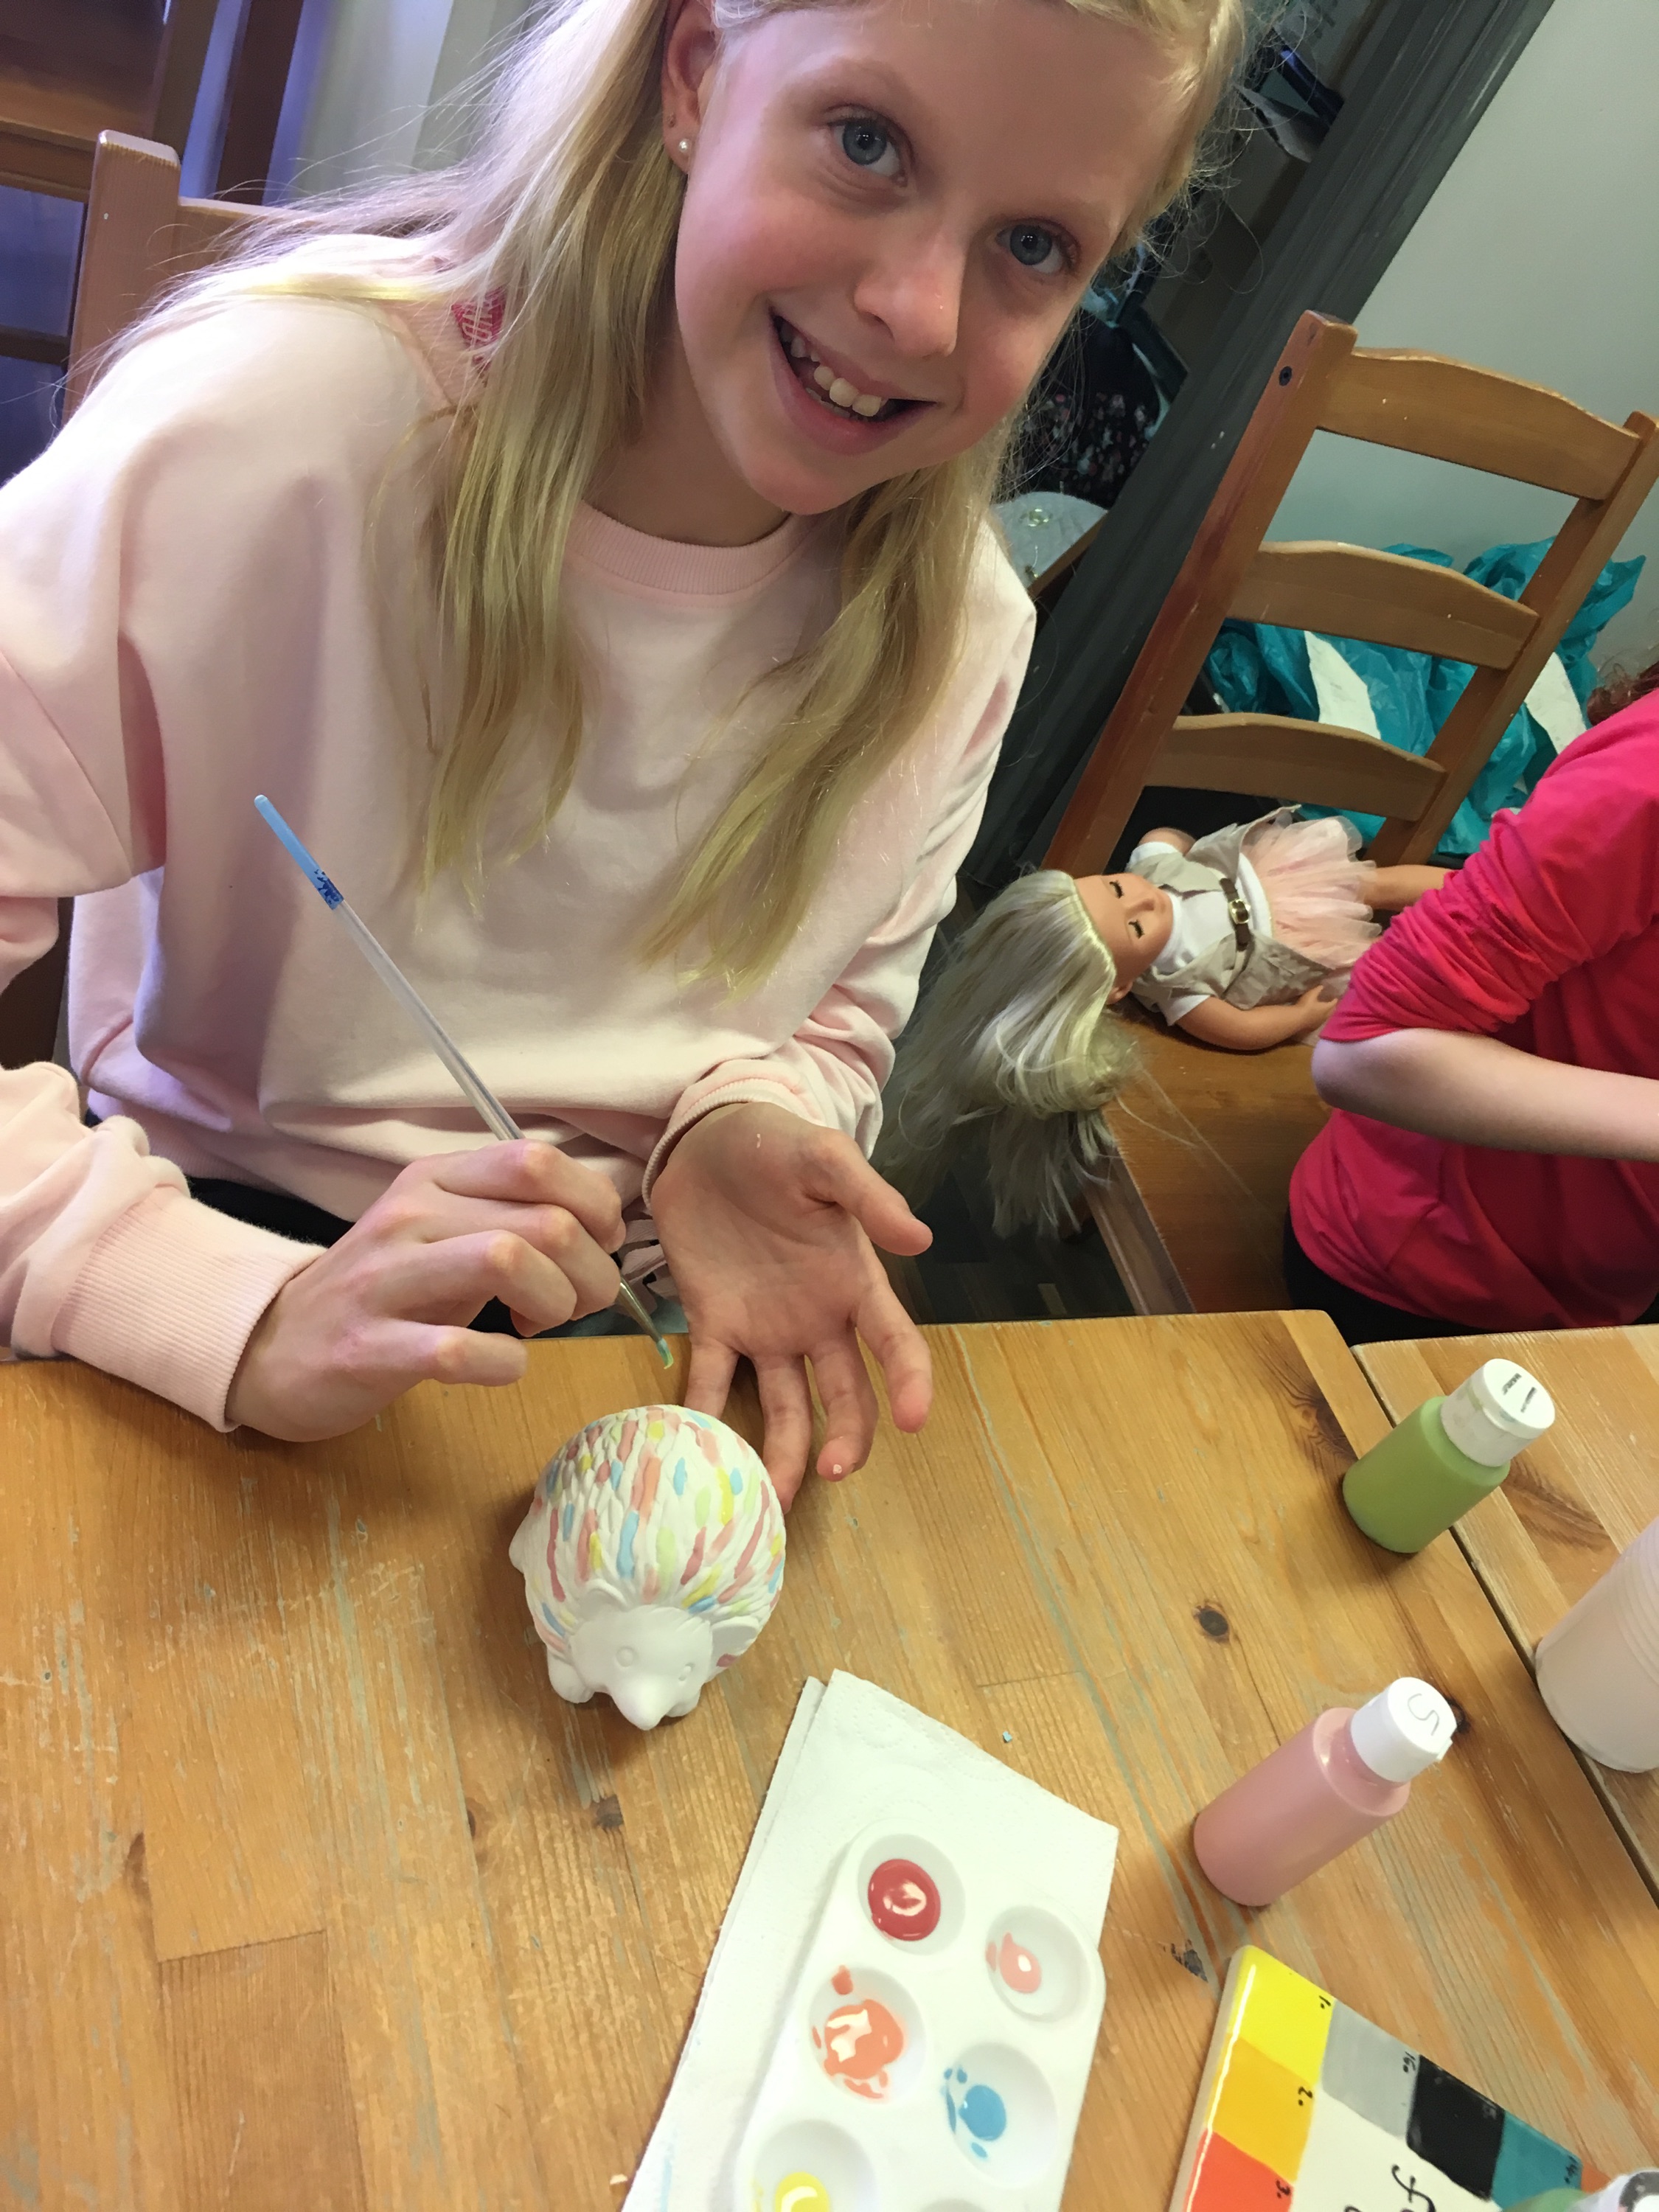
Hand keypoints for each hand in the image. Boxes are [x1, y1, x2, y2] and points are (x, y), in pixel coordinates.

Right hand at [226, 1140, 623, 1440]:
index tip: (595, 1250)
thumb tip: (602, 1228)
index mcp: (435, 1181)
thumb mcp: (443, 1235)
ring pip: (506, 1258)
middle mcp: (410, 1217)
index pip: (539, 1161)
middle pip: (544, 1219)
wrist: (272, 1349)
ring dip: (554, 1304)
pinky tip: (502, 1364)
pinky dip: (504, 1362)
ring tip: (538, 1327)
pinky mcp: (368, 1349)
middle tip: (575, 1306)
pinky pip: (458, 1348)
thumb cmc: (385, 1293)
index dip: (595, 1207)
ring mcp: (385, 1281)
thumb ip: (512, 1216)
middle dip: (590, 1272)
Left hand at [650, 1103, 933, 1504]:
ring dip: (783, 1455)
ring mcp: (766, 1329)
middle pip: (845, 1395)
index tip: (912, 1421)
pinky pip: (713, 1382)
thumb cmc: (776, 1144)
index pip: (895, 1344)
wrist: (706, 1135)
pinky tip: (700, 1456)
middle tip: (828, 1474)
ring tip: (769, 1499)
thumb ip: (868, 1196)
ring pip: (786, 1408)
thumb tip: (920, 1239)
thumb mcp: (824, 1159)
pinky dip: (707, 1419)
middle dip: (845, 1440)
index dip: (910, 1383)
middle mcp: (817, 1319)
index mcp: (853, 1282)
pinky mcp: (713, 1324)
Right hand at [1293, 983, 1336, 1036]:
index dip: (1335, 1000)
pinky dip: (1320, 1019)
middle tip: (1331, 1005)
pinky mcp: (1314, 1027)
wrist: (1297, 1019)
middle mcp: (1325, 1016)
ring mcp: (1320, 1022)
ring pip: (1326, 1018)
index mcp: (1326, 1007)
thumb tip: (1322, 986)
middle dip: (1332, 1007)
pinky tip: (1317, 1019)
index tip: (1335, 998)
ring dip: (1326, 1014)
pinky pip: (1320, 1022)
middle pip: (1331, 1011)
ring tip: (1325, 1011)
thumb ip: (1317, 990)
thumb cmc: (1306, 1005)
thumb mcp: (1311, 994)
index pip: (1333, 1003)